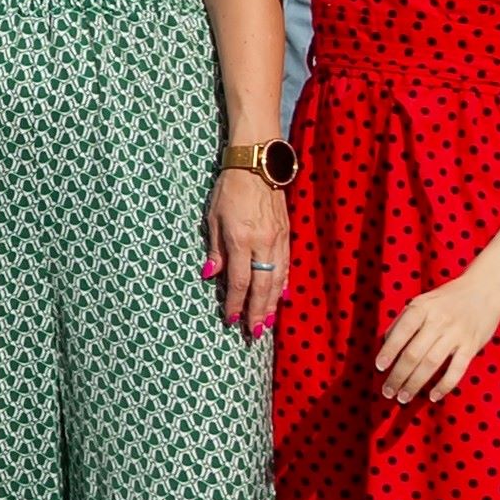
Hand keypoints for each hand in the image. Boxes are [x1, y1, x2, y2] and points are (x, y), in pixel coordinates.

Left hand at [203, 167, 288, 333]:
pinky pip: (286, 265)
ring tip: (268, 323)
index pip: (240, 281)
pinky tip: (281, 296)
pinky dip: (283, 284)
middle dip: (258, 312)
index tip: (232, 320)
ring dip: (272, 303)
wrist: (257, 164)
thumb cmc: (229, 188)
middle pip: (262, 286)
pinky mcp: (287, 234)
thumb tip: (212, 276)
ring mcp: (278, 239)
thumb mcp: (213, 217)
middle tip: (254, 334)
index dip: (236, 304)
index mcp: (241, 239)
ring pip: (278, 279)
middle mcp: (263, 243)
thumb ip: (215, 249)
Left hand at [373, 262, 499, 404]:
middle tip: (388, 391)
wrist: (485, 288)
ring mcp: (456, 334)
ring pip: (431, 364)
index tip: (379, 367)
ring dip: (415, 383)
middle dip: (398, 376)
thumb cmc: (448, 298)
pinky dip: (444, 385)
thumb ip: (404, 320)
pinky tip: (433, 396)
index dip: (388, 351)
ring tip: (403, 397)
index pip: (400, 332)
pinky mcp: (472, 345)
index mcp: (421, 307)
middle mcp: (438, 321)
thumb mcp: (423, 301)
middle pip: (413, 353)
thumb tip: (386, 344)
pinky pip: (457, 370)